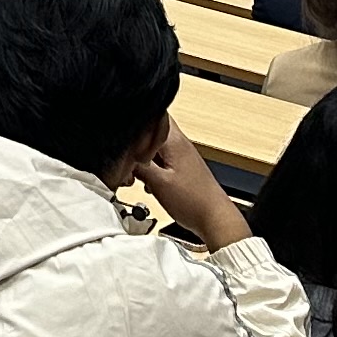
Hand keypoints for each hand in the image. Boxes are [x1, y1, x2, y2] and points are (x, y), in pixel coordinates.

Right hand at [128, 119, 248, 249]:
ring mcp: (182, 155)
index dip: (133, 124)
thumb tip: (122, 153)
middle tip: (129, 163)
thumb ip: (138, 165)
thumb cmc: (194, 202)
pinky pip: (161, 160)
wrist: (215, 220)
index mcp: (174, 140)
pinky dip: (152, 169)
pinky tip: (150, 184)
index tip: (123, 141)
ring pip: (154, 147)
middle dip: (135, 146)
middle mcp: (179, 143)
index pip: (150, 116)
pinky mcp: (182, 168)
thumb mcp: (158, 183)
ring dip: (142, 160)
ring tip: (138, 177)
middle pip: (150, 132)